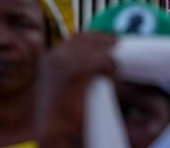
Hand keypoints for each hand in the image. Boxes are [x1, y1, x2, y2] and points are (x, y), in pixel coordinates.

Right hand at [36, 32, 117, 147]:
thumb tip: (92, 65)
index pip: (76, 39)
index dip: (94, 37)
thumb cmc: (59, 115)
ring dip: (107, 53)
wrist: (52, 132)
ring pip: (93, 50)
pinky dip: (108, 65)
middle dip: (103, 40)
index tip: (109, 38)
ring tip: (120, 59)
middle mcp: (54, 57)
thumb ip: (70, 73)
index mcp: (49, 59)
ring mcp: (63, 64)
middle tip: (119, 42)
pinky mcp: (75, 74)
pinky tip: (114, 70)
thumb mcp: (59, 87)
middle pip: (84, 40)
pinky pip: (99, 62)